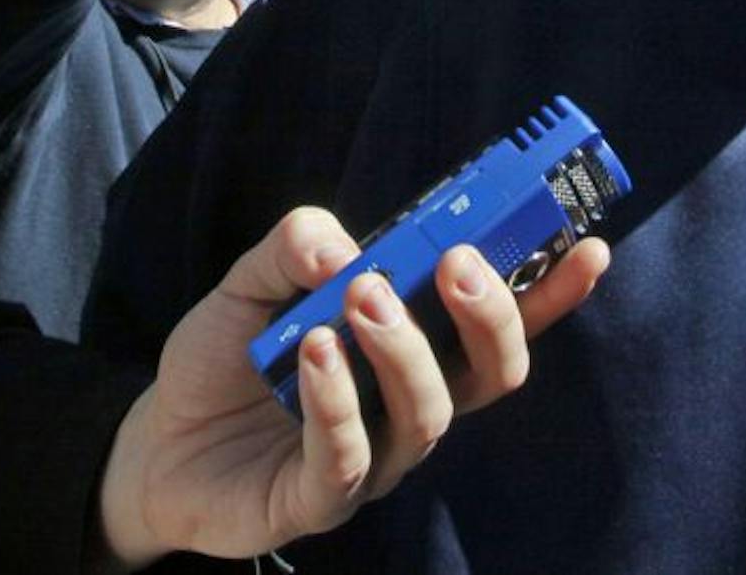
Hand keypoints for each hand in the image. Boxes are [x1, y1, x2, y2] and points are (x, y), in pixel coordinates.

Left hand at [94, 206, 608, 567]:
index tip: (589, 245)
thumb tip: (346, 246)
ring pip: (429, 414)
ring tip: (360, 296)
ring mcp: (373, 459)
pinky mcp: (318, 501)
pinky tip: (312, 352)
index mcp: (416, 348)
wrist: (156, 440)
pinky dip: (335, 398)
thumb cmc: (227, 358)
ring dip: (404, 348)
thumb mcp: (255, 279)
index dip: (553, 292)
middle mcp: (411, 406)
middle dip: (490, 315)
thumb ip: (299, 244)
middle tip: (455, 263)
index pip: (503, 322)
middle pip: (493, 374)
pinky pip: (345, 456)